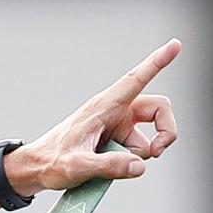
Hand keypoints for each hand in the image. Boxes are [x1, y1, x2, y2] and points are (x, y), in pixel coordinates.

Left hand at [6, 39, 181, 194]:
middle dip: (167, 131)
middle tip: (156, 152)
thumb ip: (109, 166)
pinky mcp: (116, 139)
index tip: (176, 44)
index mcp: (104, 106)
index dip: (157, 62)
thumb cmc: (51, 161)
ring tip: (114, 165)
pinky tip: (107, 166)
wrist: (37, 168)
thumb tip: (140, 166)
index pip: (136, 79)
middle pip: (159, 109)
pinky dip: (130, 161)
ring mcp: (117, 125)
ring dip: (142, 153)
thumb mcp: (77, 166)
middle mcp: (115, 111)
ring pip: (149, 136)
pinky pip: (137, 149)